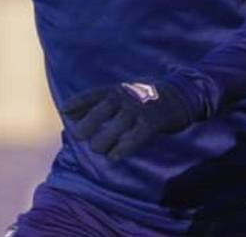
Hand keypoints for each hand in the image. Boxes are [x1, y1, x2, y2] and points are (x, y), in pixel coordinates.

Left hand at [62, 78, 198, 159]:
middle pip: (101, 111)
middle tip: (81, 137)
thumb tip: (67, 111)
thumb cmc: (143, 99)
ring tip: (100, 150)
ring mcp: (139, 110)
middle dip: (87, 126)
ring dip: (103, 142)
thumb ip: (96, 101)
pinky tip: (114, 156)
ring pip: (115, 129)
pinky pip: (133, 139)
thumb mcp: (121, 94)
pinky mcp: (152, 123)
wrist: (180, 96)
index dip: (78, 102)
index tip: (65, 111)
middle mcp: (126, 97)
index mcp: (117, 90)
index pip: (93, 94)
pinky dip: (121, 149)